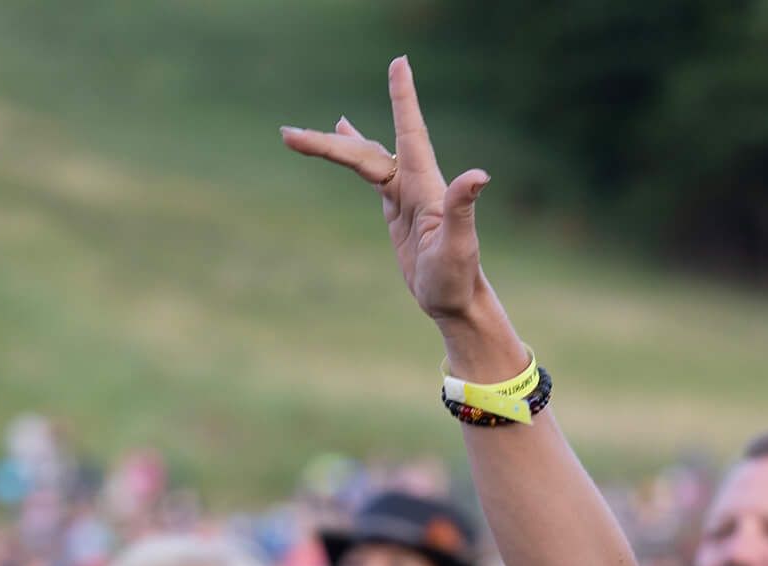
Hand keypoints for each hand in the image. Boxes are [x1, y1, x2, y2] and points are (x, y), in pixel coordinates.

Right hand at [282, 60, 510, 347]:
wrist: (455, 301)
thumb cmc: (457, 278)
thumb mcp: (458, 246)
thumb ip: (463, 208)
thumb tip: (479, 175)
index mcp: (426, 185)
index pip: (410, 132)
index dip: (403, 98)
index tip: (399, 62)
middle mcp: (415, 183)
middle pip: (366, 152)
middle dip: (328, 144)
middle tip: (288, 135)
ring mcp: (404, 193)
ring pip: (363, 159)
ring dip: (331, 147)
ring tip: (294, 135)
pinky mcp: (396, 207)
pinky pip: (370, 170)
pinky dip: (353, 152)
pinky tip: (342, 134)